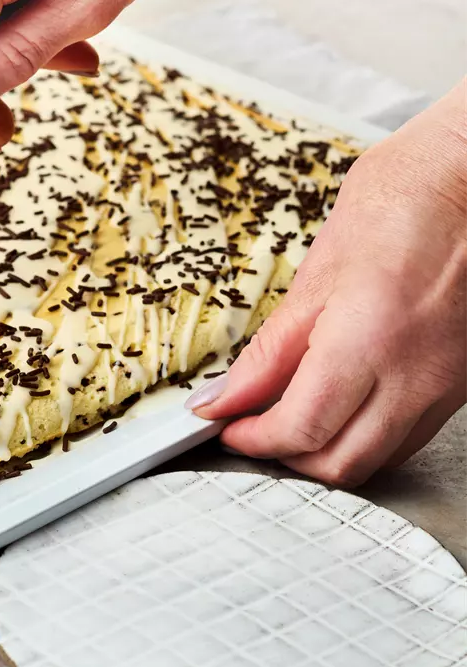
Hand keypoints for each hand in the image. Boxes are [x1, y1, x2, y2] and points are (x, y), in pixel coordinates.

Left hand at [187, 79, 466, 486]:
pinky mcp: (460, 382)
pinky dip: (365, 434)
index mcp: (369, 343)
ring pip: (377, 458)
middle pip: (341, 463)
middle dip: (286, 456)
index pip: (301, 430)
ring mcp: (446, 385)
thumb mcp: (316, 274)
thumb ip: (270, 350)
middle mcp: (416, 376)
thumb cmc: (404, 203)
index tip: (224, 426)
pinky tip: (340, 404)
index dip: (252, 440)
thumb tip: (227, 395)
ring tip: (289, 415)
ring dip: (326, 450)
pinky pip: (407, 435)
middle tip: (250, 428)